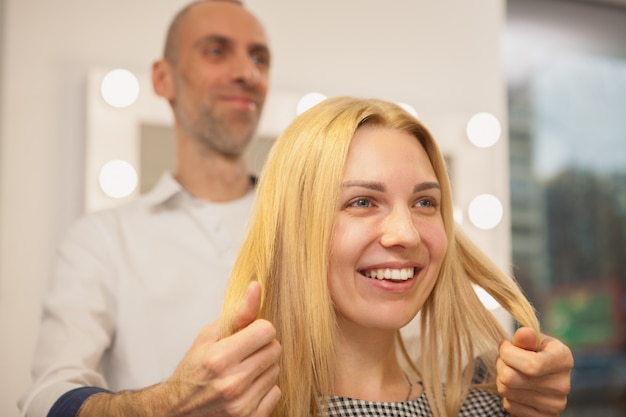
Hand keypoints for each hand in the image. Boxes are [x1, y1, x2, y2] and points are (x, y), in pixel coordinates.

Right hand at [79, 281, 281, 416]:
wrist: (177, 410)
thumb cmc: (193, 370)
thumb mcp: (209, 336)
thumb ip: (238, 312)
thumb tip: (256, 287)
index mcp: (219, 359)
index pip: (266, 331)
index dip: (258, 329)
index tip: (248, 334)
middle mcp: (232, 383)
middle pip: (275, 350)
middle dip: (262, 347)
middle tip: (244, 353)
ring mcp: (242, 405)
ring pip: (276, 371)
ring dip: (263, 368)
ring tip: (243, 371)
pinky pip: (276, 393)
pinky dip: (264, 389)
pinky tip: (247, 388)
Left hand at [496, 327, 572, 416]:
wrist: (542, 376)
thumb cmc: (534, 352)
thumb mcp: (532, 340)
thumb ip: (525, 338)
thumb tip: (524, 332)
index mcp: (563, 359)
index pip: (531, 364)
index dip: (508, 354)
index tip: (504, 346)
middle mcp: (563, 384)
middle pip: (511, 378)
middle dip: (500, 365)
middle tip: (504, 360)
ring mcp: (556, 404)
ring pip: (506, 391)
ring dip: (501, 380)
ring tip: (511, 372)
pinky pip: (510, 406)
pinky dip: (507, 396)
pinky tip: (516, 388)